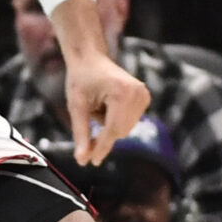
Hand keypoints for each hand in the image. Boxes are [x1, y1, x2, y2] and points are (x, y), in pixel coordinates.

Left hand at [63, 44, 150, 162]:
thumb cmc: (80, 79)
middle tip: (86, 135)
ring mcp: (144, 94)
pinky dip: (116, 120)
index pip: (113, 129)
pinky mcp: (145, 97)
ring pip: (125, 129)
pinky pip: (129, 122)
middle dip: (103, 137)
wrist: (90, 58)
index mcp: (121, 92)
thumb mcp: (76, 106)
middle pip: (120, 131)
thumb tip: (82, 160)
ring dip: (109, 126)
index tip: (92, 162)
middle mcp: (137, 92)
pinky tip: (107, 105)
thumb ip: (81, 134)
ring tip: (98, 106)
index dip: (101, 147)